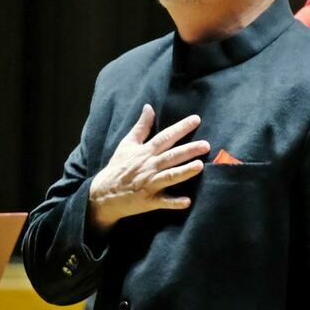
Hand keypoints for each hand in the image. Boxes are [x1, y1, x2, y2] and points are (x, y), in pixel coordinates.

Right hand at [88, 104, 209, 233]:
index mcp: (145, 152)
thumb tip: (149, 107)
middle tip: (206, 145)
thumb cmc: (118, 167)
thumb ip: (141, 126)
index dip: (180, 128)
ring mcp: (149, 184)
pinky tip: (187, 201)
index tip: (196, 119)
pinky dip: (174, 202)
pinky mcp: (148, 201)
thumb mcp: (127, 144)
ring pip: (169, 177)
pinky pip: (163, 202)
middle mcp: (149, 166)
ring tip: (199, 166)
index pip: (165, 137)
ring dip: (183, 172)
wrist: (104, 193)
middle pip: (171, 156)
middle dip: (188, 150)